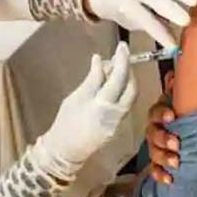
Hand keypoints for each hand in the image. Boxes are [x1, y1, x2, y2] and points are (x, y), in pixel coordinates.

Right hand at [40, 42, 136, 164]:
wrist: (66, 149)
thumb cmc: (66, 122)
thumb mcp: (76, 97)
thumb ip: (92, 79)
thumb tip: (100, 60)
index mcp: (102, 105)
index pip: (118, 78)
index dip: (122, 61)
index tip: (122, 47)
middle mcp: (115, 114)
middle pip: (130, 87)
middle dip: (128, 69)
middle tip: (121, 55)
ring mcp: (119, 121)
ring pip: (130, 96)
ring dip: (126, 79)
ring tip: (114, 67)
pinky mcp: (118, 125)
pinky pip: (125, 103)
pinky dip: (122, 90)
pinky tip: (112, 83)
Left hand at [87, 0, 196, 48]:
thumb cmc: (128, 11)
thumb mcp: (135, 23)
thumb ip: (155, 27)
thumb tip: (175, 43)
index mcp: (128, 4)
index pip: (144, 19)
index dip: (159, 32)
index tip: (173, 44)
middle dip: (171, 9)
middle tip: (187, 20)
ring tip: (194, 1)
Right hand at [146, 72, 179, 184]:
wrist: (186, 130)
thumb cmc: (182, 112)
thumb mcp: (181, 98)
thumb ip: (177, 87)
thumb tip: (174, 74)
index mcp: (160, 113)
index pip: (156, 112)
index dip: (162, 113)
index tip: (172, 116)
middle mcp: (155, 129)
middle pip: (153, 134)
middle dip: (163, 139)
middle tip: (176, 143)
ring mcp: (156, 146)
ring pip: (154, 152)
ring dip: (163, 157)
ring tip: (176, 162)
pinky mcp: (159, 161)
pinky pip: (155, 168)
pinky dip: (160, 174)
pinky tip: (169, 179)